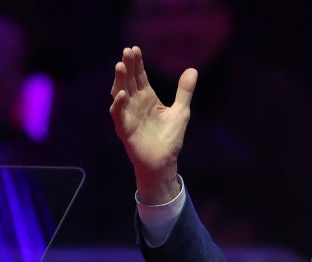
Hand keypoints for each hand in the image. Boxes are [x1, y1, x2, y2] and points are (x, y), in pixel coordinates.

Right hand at [109, 46, 196, 203]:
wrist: (164, 162)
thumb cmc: (169, 137)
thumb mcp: (180, 112)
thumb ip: (184, 91)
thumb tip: (193, 70)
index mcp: (147, 98)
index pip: (140, 76)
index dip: (137, 63)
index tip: (135, 49)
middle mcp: (135, 103)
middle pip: (129, 81)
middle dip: (127, 67)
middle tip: (127, 51)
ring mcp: (128, 115)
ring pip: (120, 94)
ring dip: (120, 81)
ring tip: (120, 66)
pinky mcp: (125, 129)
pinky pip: (119, 115)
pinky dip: (119, 105)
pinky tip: (122, 94)